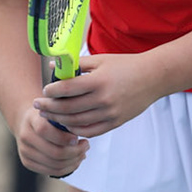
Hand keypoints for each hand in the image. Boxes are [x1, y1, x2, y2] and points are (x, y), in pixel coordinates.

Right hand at [14, 101, 86, 177]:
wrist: (27, 123)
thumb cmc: (47, 116)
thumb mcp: (54, 111)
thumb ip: (65, 117)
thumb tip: (85, 128)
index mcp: (31, 120)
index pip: (44, 130)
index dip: (63, 137)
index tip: (77, 138)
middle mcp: (24, 136)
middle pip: (54, 152)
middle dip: (75, 152)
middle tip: (86, 145)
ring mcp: (25, 152)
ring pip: (56, 164)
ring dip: (74, 161)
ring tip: (83, 153)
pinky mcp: (27, 163)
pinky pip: (53, 171)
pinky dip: (68, 168)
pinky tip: (75, 160)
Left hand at [34, 53, 165, 138]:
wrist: (153, 78)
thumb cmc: (125, 65)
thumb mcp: (101, 60)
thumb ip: (77, 64)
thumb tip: (53, 66)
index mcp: (98, 81)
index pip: (67, 89)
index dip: (52, 91)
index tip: (44, 91)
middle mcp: (103, 99)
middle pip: (68, 108)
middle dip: (50, 108)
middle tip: (38, 106)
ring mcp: (110, 113)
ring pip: (77, 122)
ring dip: (60, 120)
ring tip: (49, 115)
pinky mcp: (116, 122)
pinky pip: (91, 131)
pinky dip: (76, 130)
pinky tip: (67, 124)